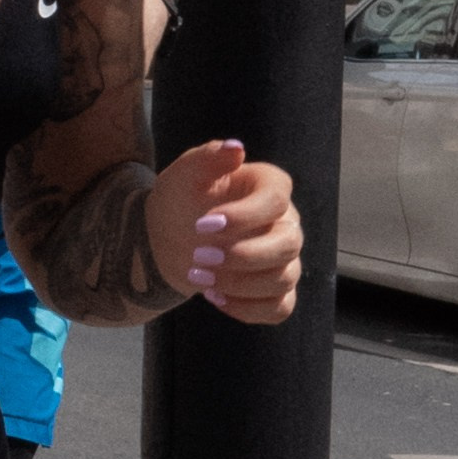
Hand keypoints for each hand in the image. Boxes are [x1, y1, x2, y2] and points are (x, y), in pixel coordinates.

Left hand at [146, 138, 301, 324]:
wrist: (168, 235)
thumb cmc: (181, 198)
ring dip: (240, 284)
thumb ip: (209, 158)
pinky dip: (249, 309)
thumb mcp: (185, 173)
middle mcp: (284, 223)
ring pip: (284, 278)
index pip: (276, 200)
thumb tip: (236, 149)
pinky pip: (280, 308)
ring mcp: (282, 259)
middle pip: (288, 244)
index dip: (244, 216)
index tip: (203, 224)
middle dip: (243, 256)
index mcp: (269, 187)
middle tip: (199, 256)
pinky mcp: (273, 289)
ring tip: (198, 278)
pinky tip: (215, 298)